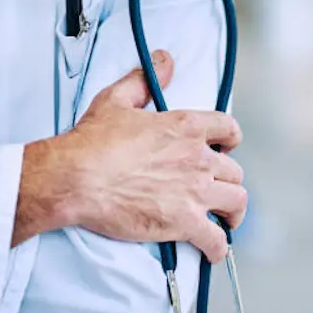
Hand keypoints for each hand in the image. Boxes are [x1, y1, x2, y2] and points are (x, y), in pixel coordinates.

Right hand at [15, 50, 245, 261]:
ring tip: (226, 220)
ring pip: (236, 202)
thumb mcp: (117, 99)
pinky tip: (214, 252)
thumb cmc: (92, 142)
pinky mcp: (184, 222)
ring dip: (233, 213)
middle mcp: (198, 158)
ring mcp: (195, 191)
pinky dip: (218, 248)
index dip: (231, 140)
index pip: (229, 129)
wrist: (76, 178)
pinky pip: (216, 239)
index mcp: (186, 127)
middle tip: (218, 189)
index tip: (227, 148)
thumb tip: (164, 60)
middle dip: (228, 180)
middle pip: (234, 171)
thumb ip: (145, 80)